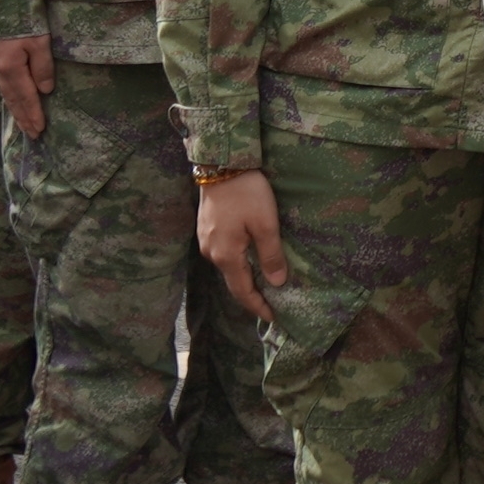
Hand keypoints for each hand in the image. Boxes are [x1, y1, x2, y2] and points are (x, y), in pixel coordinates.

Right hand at [0, 34, 54, 135]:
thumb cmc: (21, 18)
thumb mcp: (39, 40)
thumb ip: (43, 67)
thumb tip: (46, 91)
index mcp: (10, 68)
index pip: (26, 97)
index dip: (34, 114)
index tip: (40, 130)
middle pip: (13, 99)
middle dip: (24, 117)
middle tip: (33, 134)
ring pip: (6, 93)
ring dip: (16, 109)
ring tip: (24, 123)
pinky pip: (1, 84)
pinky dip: (8, 96)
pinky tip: (12, 100)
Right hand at [195, 170, 285, 321]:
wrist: (222, 166)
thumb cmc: (247, 194)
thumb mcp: (266, 225)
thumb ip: (271, 255)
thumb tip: (276, 283)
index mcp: (226, 255)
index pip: (242, 291)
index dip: (257, 306)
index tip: (272, 318)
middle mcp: (212, 253)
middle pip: (233, 282)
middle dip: (252, 296)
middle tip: (271, 306)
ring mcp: (206, 241)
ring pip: (228, 268)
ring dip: (245, 279)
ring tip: (264, 287)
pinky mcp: (207, 230)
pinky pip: (225, 255)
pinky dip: (238, 264)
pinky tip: (250, 262)